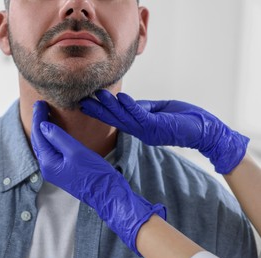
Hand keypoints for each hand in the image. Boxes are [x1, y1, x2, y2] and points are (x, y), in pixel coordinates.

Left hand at [31, 100, 165, 255]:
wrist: (109, 194)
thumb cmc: (94, 174)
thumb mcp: (76, 152)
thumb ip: (58, 137)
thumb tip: (43, 125)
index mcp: (48, 163)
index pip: (39, 135)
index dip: (39, 117)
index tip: (40, 102)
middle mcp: (48, 168)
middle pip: (39, 140)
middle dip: (39, 122)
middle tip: (41, 105)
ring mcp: (56, 170)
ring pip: (45, 145)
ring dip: (45, 129)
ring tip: (46, 114)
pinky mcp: (65, 170)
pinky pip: (53, 150)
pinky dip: (52, 138)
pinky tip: (56, 131)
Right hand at [79, 90, 248, 173]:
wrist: (205, 131)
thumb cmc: (185, 119)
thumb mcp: (159, 111)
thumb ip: (143, 108)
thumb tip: (126, 102)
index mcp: (140, 127)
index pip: (116, 118)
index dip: (101, 111)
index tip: (85, 103)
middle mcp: (141, 131)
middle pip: (115, 120)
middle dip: (99, 110)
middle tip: (82, 102)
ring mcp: (149, 130)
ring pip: (125, 118)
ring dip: (111, 106)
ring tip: (99, 94)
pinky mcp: (158, 126)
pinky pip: (141, 116)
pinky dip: (130, 106)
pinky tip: (121, 97)